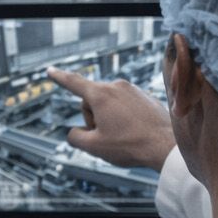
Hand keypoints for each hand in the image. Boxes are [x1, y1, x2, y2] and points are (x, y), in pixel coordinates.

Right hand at [46, 66, 175, 169]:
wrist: (167, 145)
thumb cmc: (130, 146)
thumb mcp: (93, 147)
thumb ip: (74, 137)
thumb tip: (75, 132)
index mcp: (100, 95)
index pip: (73, 83)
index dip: (59, 78)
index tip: (50, 70)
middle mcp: (116, 86)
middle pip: (91, 101)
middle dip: (92, 117)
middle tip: (104, 137)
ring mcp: (132, 90)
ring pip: (108, 104)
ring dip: (108, 119)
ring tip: (122, 136)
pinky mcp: (144, 96)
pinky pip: (124, 106)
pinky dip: (123, 118)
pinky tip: (134, 133)